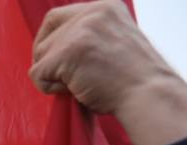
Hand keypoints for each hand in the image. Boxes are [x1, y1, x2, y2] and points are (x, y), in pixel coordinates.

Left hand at [30, 1, 186, 144]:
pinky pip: (37, 74)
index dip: (49, 41)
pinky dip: (50, 89)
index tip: (54, 60)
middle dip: (48, 62)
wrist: (149, 94)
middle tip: (70, 79)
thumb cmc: (132, 80)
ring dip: (54, 77)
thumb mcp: (113, 42)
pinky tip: (75, 91)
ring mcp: (80, 31)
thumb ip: (88, 37)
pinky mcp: (68, 52)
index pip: (56, 17)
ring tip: (81, 84)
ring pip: (40, 57)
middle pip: (45, 37)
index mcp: (105, 7)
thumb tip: (51, 49)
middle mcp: (92, 12)